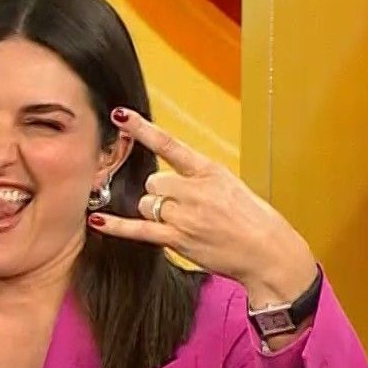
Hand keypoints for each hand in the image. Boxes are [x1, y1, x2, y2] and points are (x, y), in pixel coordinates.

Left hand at [88, 107, 318, 305]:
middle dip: (160, 192)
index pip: (170, 144)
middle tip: (182, 206)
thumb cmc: (253, 219)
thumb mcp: (230, 186)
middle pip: (153, 181)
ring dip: (155, 211)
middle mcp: (195, 190)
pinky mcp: (178, 238)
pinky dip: (117, 226)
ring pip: (147, 203)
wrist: (268, 252)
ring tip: (182, 222)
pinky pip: (138, 230)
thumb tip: (165, 180)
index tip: (121, 115)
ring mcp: (185, 215)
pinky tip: (99, 220)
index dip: (143, 129)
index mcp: (210, 171)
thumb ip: (198, 178)